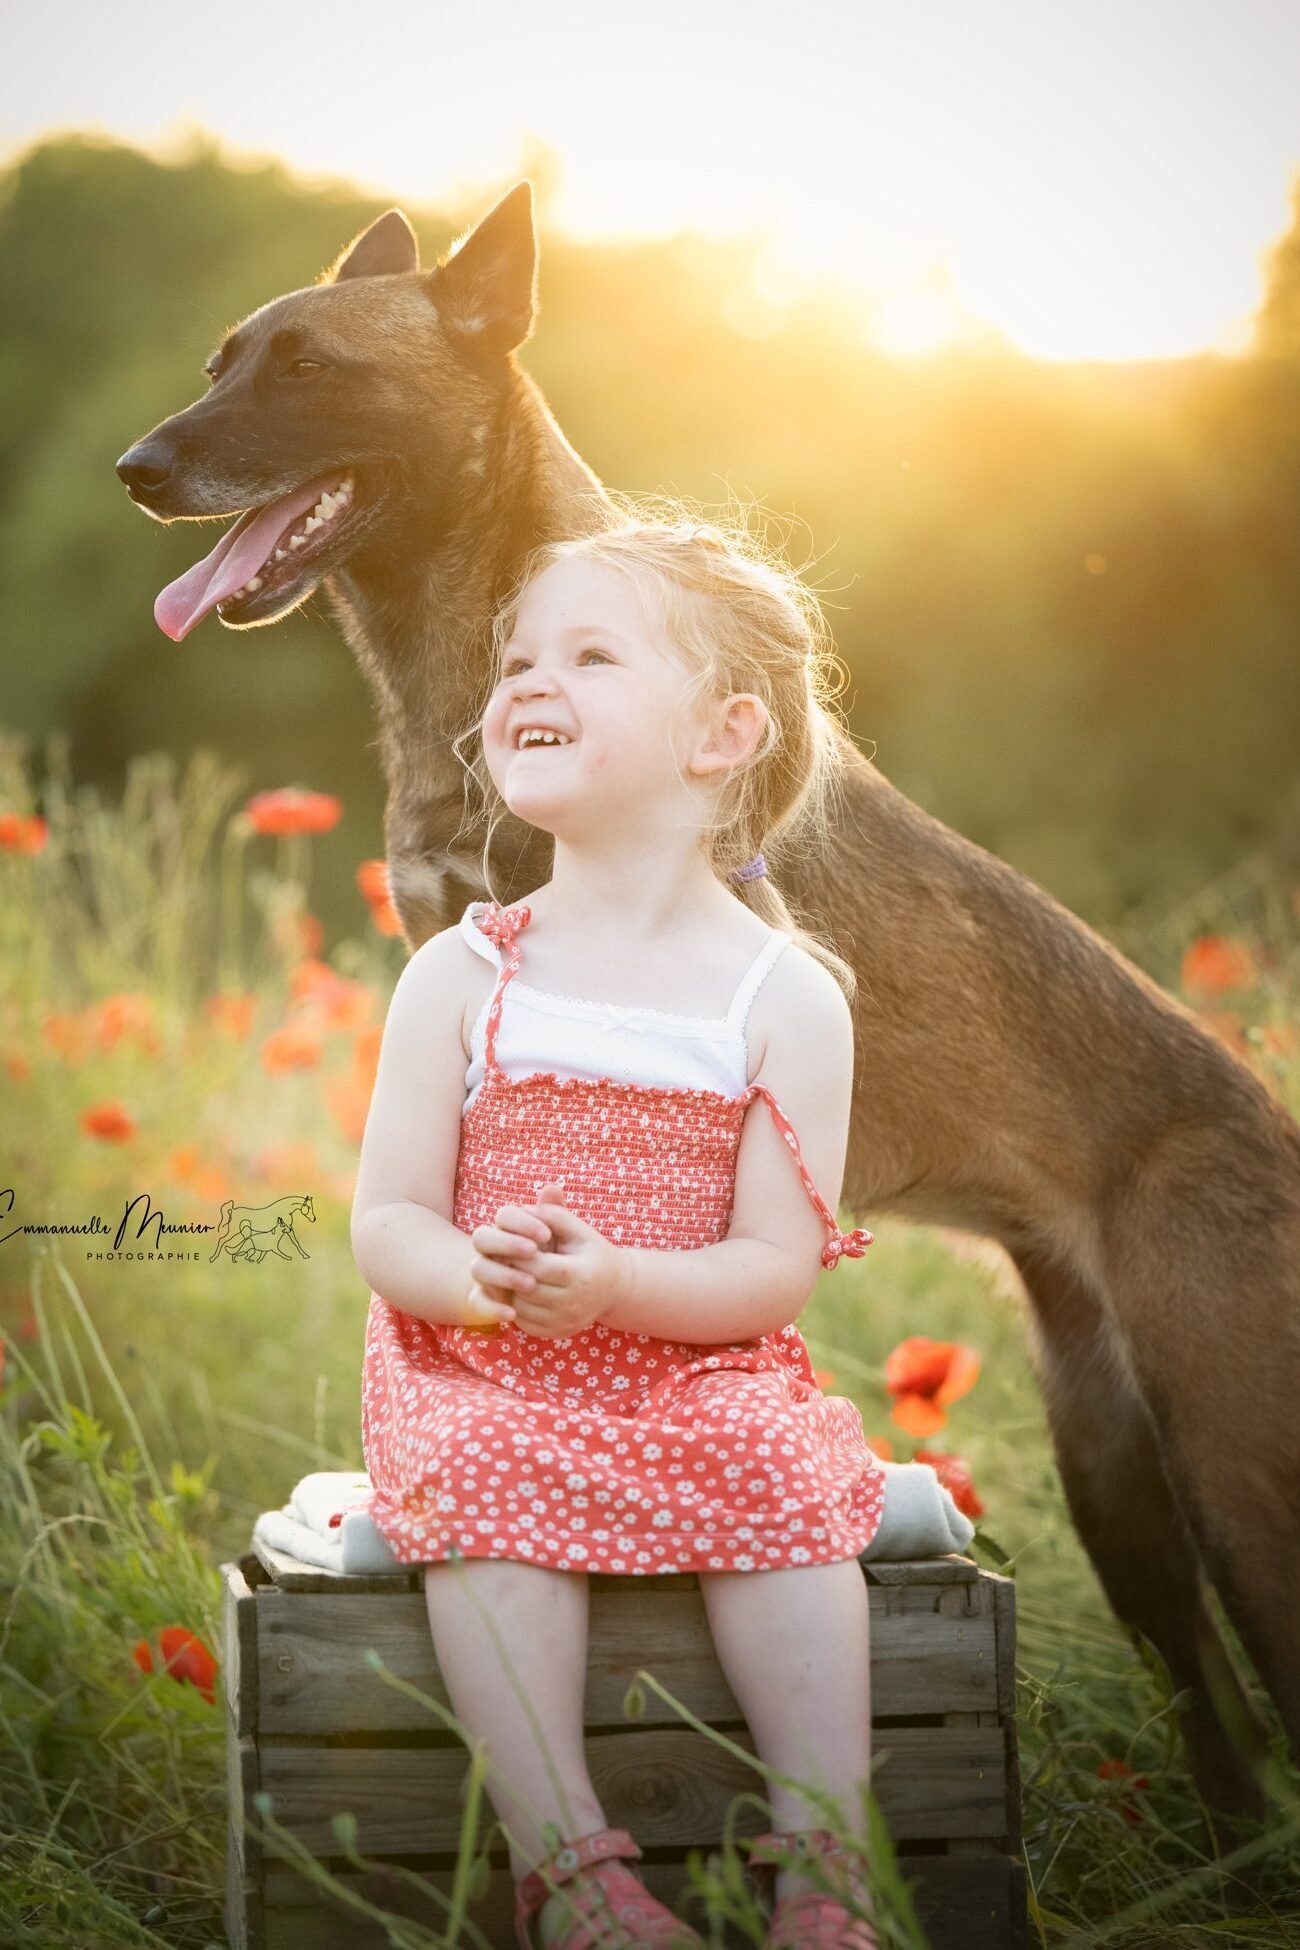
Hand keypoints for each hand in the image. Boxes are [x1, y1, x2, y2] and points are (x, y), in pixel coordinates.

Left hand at [491, 1182, 622, 1339]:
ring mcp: (566, 1322)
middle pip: (528, 1289)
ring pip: (521, 1308)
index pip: (539, 1266)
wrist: (615, 1287)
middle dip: (511, 1270)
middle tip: (502, 1257)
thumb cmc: (591, 1251)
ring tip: (513, 1272)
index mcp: (582, 1274)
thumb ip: (553, 1213)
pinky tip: (520, 1290)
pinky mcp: (557, 1333)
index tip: (510, 1242)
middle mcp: (575, 1304)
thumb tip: (524, 1208)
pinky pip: (524, 1323)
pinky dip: (517, 1306)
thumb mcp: (578, 1228)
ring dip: (511, 1289)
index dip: (519, 1254)